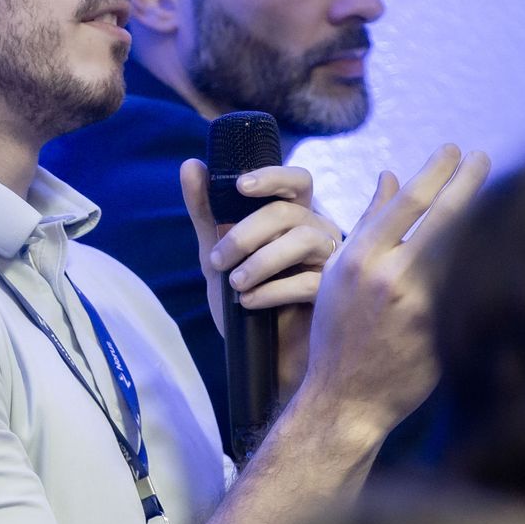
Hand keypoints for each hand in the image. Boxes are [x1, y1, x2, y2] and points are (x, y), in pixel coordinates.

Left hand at [181, 160, 341, 393]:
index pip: (297, 180)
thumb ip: (205, 213)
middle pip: (291, 211)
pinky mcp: (333, 295)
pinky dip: (273, 290)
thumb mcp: (215, 257)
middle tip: (218, 258)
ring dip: (262, 260)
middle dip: (248, 231)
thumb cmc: (246, 300)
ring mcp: (330, 263)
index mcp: (294, 217)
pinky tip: (250, 303)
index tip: (239, 186)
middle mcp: (317, 233)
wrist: (260, 358)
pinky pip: (309, 282)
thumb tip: (191, 165)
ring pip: (305, 240)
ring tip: (235, 283)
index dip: (272, 176)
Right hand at [291, 145, 490, 442]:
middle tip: (484, 156)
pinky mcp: (439, 331)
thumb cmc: (339, 335)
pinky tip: (501, 246)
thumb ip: (368, 224)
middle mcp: (388, 276)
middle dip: (466, 182)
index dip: (434, 171)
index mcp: (359, 257)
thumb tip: (391, 175)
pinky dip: (482, 264)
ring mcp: (417, 305)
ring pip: (459, 252)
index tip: (454, 149)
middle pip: (439, 217)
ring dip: (481, 221)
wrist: (345, 400)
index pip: (406, 202)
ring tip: (503, 194)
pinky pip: (465, 288)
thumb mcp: (340, 273)